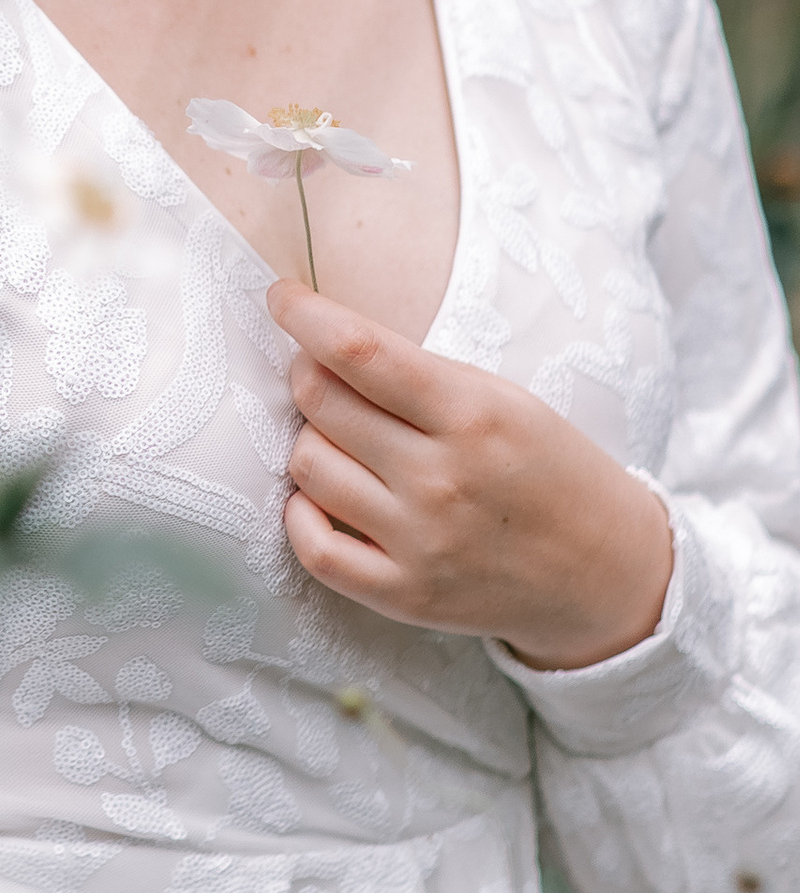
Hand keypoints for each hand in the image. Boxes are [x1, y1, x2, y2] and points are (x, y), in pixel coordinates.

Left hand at [269, 280, 674, 671]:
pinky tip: (319, 498)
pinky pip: (314, 548)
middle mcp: (441, 478)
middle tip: (324, 375)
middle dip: (307, 374)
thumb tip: (322, 342)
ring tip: (340, 441)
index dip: (304, 315)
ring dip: (309, 442)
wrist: (611, 574)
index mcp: (472, 414)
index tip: (282, 297)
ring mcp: (422, 542)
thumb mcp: (504, 399)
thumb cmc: (549, 470)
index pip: (357, 351)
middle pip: (319, 402)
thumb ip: (417, 374)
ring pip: (307, 466)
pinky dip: (300, 515)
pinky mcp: (407, 595)